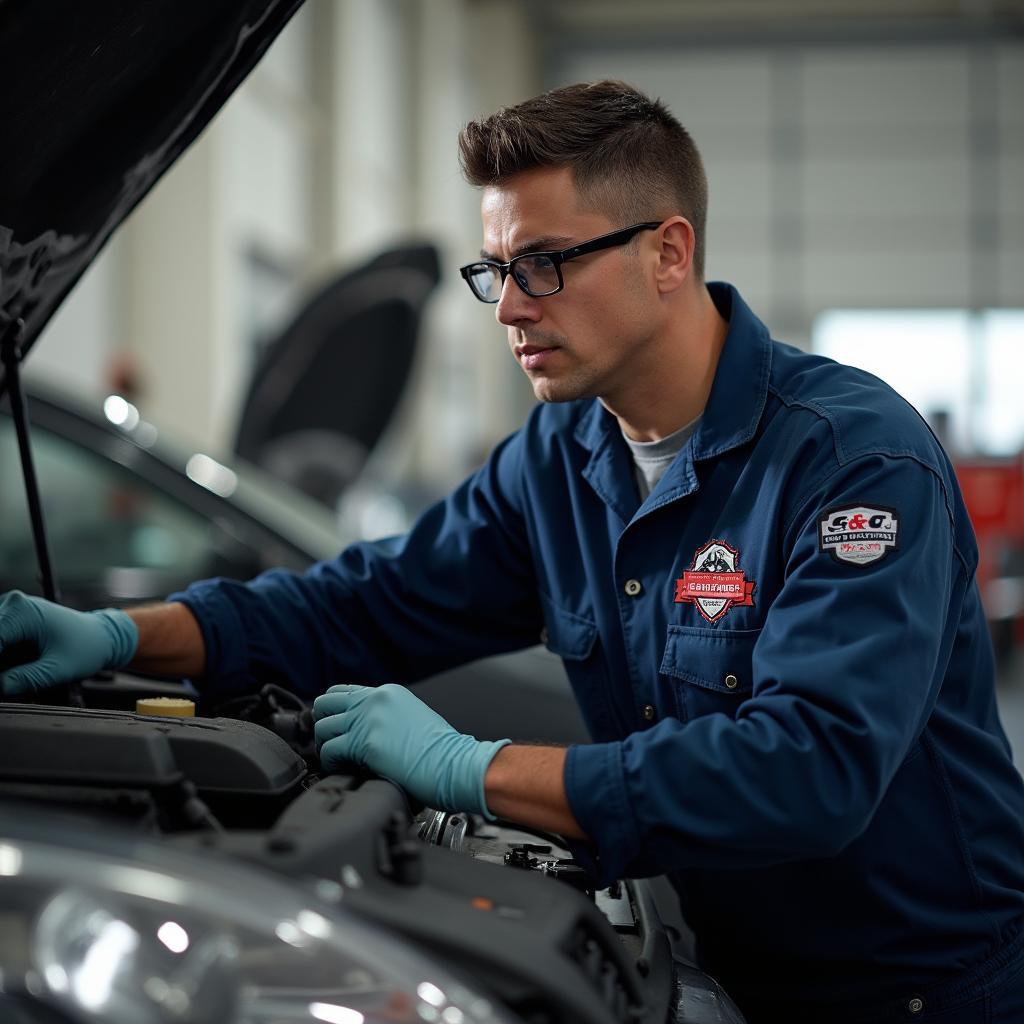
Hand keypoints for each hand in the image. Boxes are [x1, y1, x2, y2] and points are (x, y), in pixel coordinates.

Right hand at [0, 591, 137, 694]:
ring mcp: (10, 609)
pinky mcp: (10, 619)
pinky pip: (0, 641)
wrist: (101, 637)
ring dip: (5, 662)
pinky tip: (21, 667)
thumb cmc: (86, 648)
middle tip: (15, 680)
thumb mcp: (58, 670)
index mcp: (21, 612)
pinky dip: (6, 656)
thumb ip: (26, 679)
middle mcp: (12, 604)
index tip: (4, 681)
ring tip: (25, 674)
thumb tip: (0, 687)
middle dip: (3, 666)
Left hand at [312, 683, 509, 816]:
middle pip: (325, 703)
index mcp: (388, 692)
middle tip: (331, 743)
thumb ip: (387, 716)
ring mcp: (368, 720)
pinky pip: (329, 751)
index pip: (342, 691)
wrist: (456, 763)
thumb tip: (368, 730)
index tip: (335, 727)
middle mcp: (374, 700)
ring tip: (336, 760)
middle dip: (323, 724)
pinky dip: (329, 763)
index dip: (334, 711)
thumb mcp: (413, 717)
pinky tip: (340, 770)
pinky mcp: (364, 744)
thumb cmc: (443, 750)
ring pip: (322, 727)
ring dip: (325, 745)